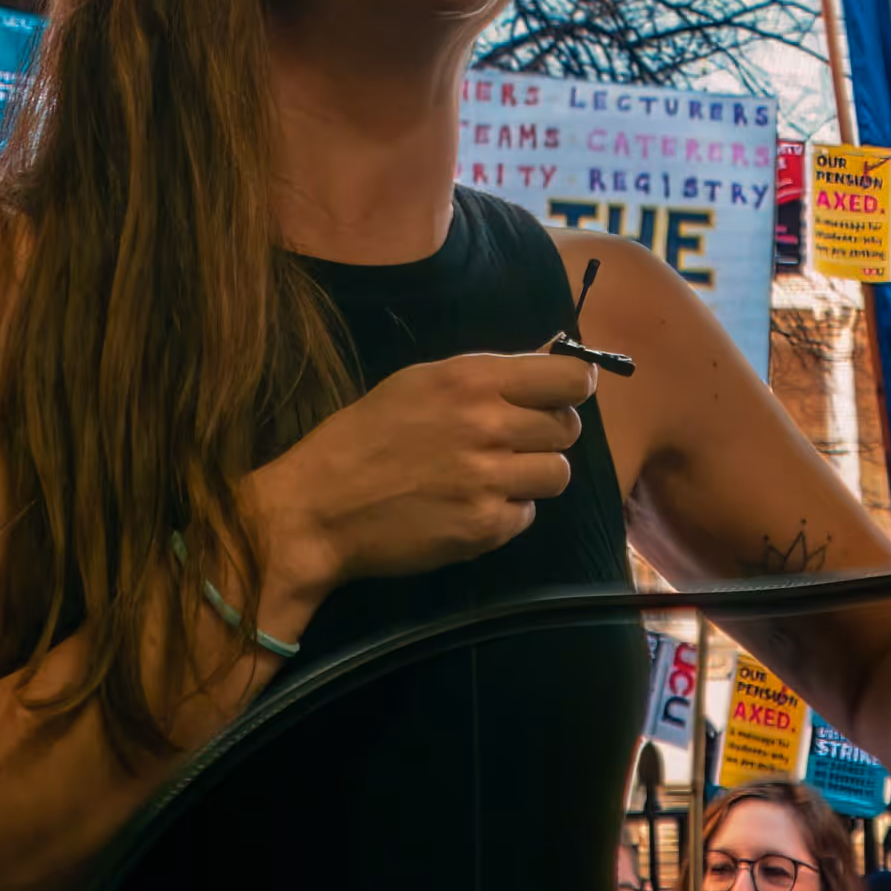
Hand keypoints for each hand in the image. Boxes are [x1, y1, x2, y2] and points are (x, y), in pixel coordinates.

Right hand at [246, 350, 597, 594]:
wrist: (318, 508)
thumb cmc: (364, 437)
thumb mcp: (420, 383)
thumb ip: (485, 376)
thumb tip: (553, 363)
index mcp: (472, 379)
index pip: (571, 378)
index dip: (573, 388)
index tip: (561, 397)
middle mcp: (488, 425)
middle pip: (568, 428)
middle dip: (545, 434)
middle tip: (510, 443)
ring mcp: (489, 479)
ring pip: (557, 473)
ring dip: (531, 476)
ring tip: (489, 477)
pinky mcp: (484, 527)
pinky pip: (527, 515)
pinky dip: (505, 513)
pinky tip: (467, 506)